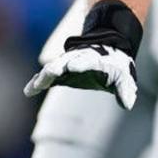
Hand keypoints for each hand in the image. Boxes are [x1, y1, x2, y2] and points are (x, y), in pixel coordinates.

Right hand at [23, 43, 137, 109]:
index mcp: (95, 59)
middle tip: (51, 72)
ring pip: (53, 68)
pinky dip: (38, 83)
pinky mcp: (60, 72)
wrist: (106, 53)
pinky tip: (28, 91)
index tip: (72, 67)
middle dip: (58, 66)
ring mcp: (67, 64)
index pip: (87, 60)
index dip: (80, 63)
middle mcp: (78, 59)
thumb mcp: (124, 77)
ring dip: (45, 76)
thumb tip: (128, 105)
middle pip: (65, 61)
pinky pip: (47, 77)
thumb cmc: (116, 66)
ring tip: (35, 86)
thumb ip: (125, 90)